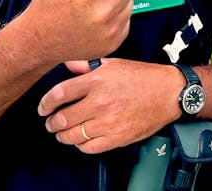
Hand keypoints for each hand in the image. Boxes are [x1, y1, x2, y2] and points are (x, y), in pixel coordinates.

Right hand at [24, 0, 136, 63]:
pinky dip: (116, 18)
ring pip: (130, 1)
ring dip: (117, 0)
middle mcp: (103, 10)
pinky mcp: (114, 42)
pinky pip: (128, 20)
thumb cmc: (49, 5)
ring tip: (94, 6)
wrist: (40, 41)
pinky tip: (97, 20)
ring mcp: (110, 28)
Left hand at [37, 59, 181, 153]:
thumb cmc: (142, 76)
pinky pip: (89, 147)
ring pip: (73, 135)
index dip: (45, 104)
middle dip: (52, 123)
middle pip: (63, 118)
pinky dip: (80, 145)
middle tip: (50, 122)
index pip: (59, 94)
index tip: (43, 108)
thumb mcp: (113, 63)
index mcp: (96, 80)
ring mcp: (108, 121)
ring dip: (63, 136)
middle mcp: (100, 101)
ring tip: (61, 133)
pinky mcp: (117, 137)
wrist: (168, 92)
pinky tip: (80, 139)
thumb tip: (67, 64)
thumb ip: (86, 65)